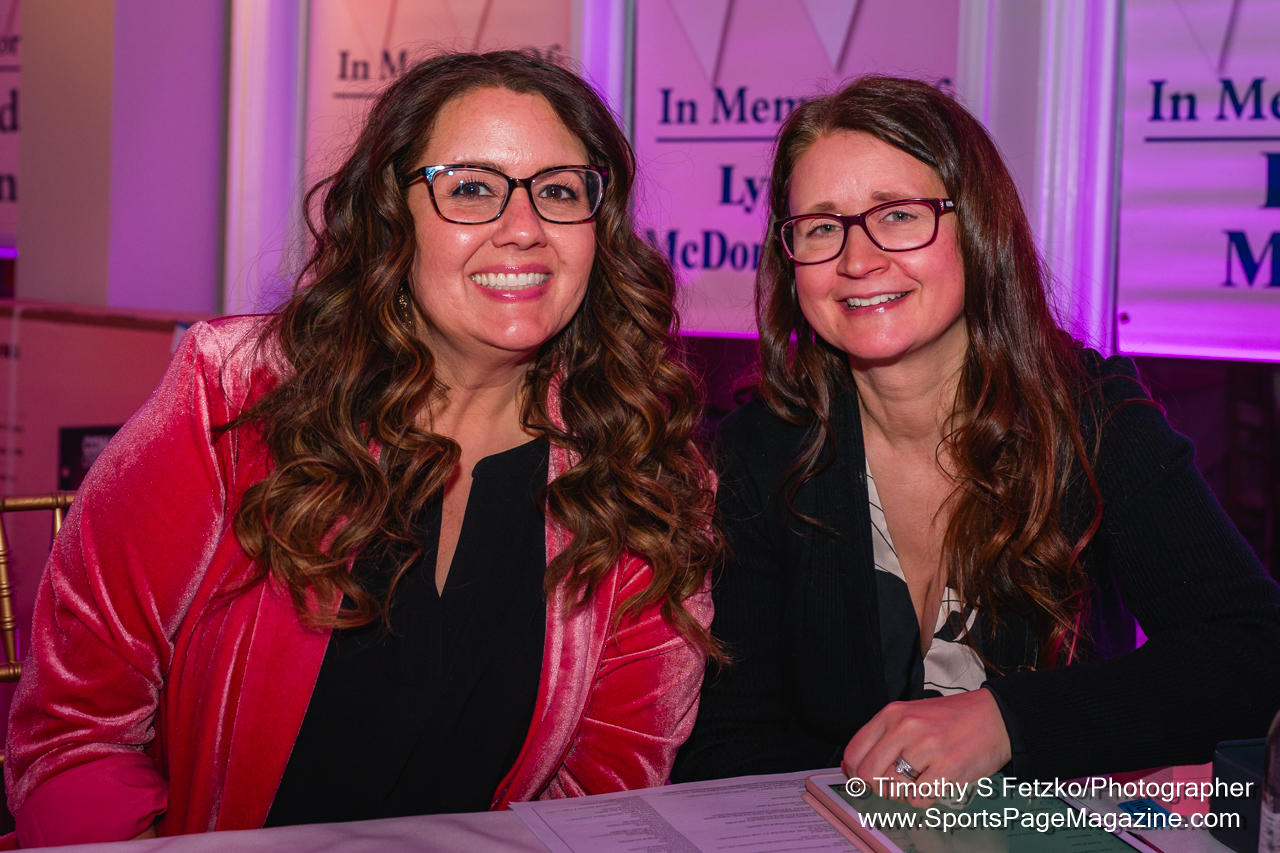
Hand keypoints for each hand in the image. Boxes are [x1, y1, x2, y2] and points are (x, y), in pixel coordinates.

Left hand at [841, 687, 1010, 807]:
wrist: (994, 718)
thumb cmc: (952, 719)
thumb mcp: (909, 716)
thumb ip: (882, 737)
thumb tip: (852, 766)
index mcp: (892, 714)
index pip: (854, 752)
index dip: (853, 772)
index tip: (860, 778)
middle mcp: (906, 728)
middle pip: (868, 774)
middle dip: (876, 786)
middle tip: (890, 784)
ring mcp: (927, 748)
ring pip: (893, 789)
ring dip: (902, 792)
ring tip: (917, 779)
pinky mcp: (947, 768)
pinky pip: (918, 798)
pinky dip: (922, 797)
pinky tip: (932, 782)